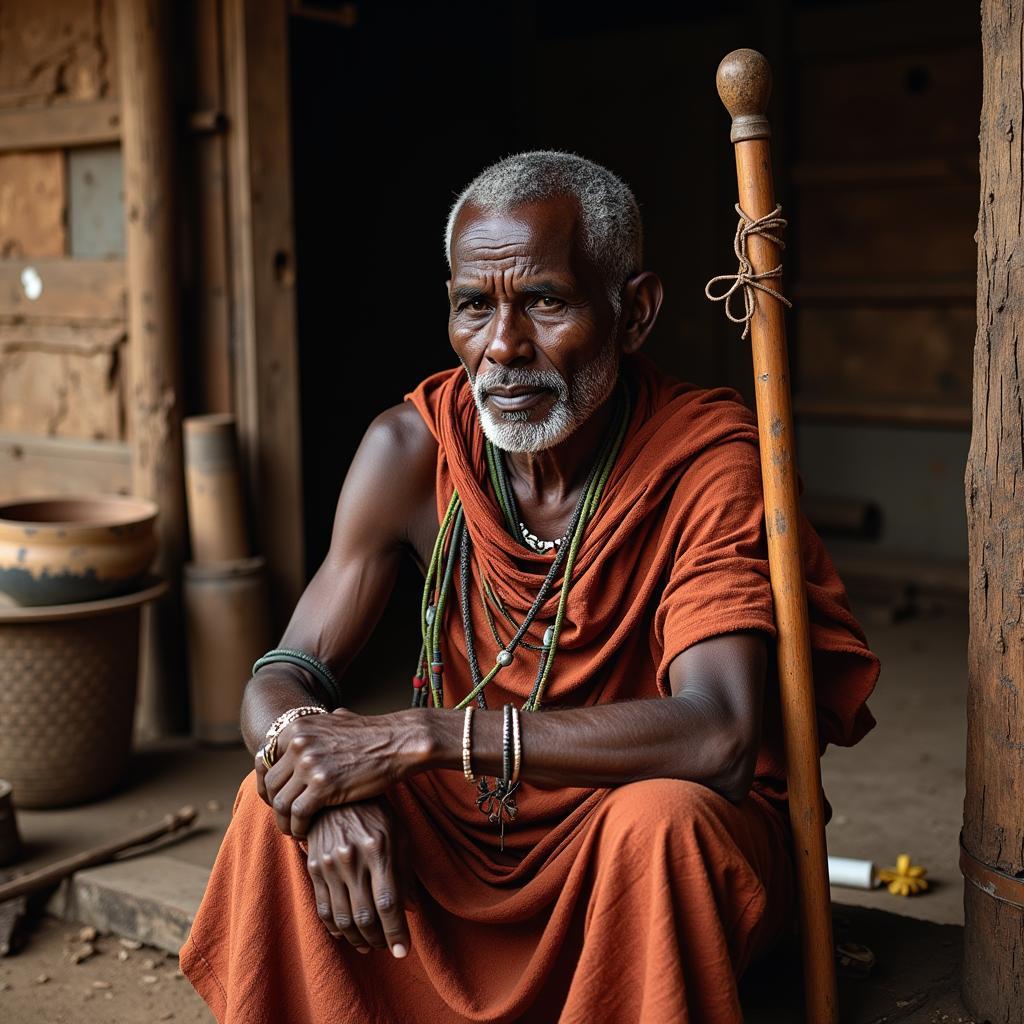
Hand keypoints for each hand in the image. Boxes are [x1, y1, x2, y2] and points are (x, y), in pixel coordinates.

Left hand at [256, 708, 420, 836]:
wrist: (398, 742)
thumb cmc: (374, 734)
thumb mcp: (339, 720)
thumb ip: (321, 726)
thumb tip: (319, 723)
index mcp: (297, 728)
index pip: (264, 761)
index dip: (267, 784)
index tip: (276, 797)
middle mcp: (298, 744)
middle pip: (271, 784)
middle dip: (275, 805)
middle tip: (286, 818)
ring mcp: (309, 764)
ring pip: (280, 802)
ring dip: (284, 821)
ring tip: (294, 829)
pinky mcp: (322, 786)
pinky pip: (298, 814)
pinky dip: (298, 827)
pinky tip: (306, 832)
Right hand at [306, 800, 412, 957]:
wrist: (335, 793)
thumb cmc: (376, 813)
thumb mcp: (398, 834)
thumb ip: (404, 871)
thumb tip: (410, 909)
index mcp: (379, 849)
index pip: (388, 902)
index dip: (396, 932)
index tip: (403, 952)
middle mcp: (352, 858)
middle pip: (364, 915)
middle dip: (379, 939)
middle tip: (388, 947)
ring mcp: (329, 864)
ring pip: (342, 918)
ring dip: (358, 939)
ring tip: (370, 944)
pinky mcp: (314, 868)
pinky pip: (323, 909)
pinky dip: (336, 928)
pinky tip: (347, 934)